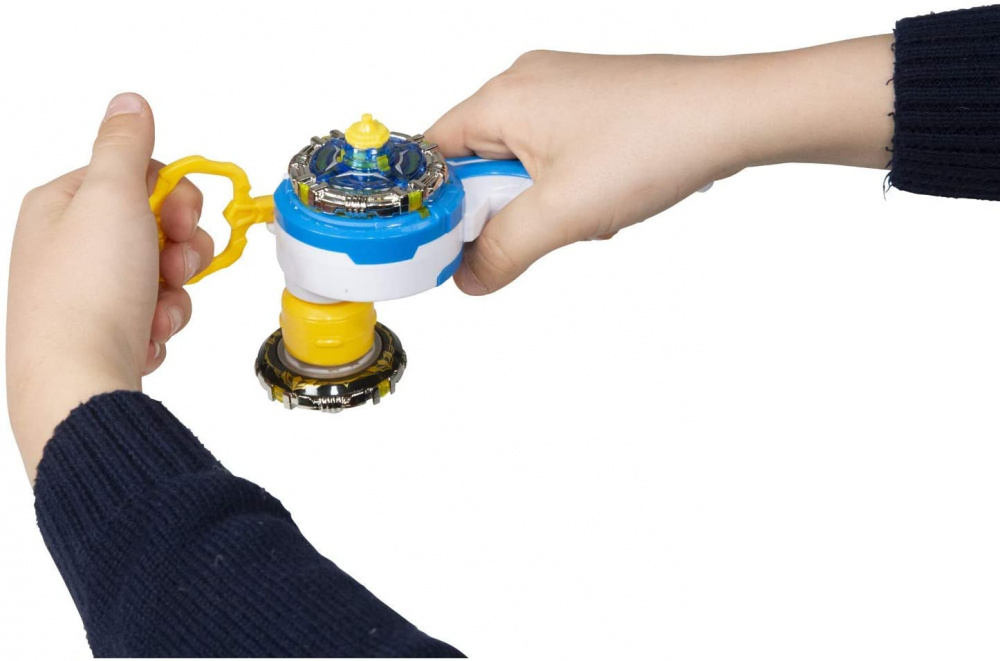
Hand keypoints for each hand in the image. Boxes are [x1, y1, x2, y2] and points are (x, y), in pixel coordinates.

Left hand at [6, 93, 212, 480]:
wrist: (78, 383)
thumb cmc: (90, 293)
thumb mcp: (112, 197)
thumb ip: (125, 144)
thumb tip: (130, 101)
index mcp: (61, 205)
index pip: (136, 176)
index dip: (172, 197)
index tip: (179, 218)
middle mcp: (68, 246)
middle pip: (155, 226)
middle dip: (180, 249)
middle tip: (174, 267)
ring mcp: (85, 291)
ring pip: (161, 274)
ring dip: (176, 292)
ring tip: (158, 313)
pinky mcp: (103, 330)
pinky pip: (155, 313)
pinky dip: (161, 324)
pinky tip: (145, 336)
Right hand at [426, 39, 892, 294]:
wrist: (735, 115)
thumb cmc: (656, 141)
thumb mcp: (563, 213)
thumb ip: (502, 251)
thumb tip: (467, 278)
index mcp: (503, 97)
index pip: (433, 154)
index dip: (433, 205)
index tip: (442, 247)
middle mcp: (525, 84)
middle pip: (476, 162)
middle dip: (504, 209)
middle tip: (539, 228)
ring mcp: (561, 91)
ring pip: (520, 166)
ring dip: (543, 204)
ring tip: (589, 210)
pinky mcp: (592, 105)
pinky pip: (555, 157)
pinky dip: (570, 188)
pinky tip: (607, 197)